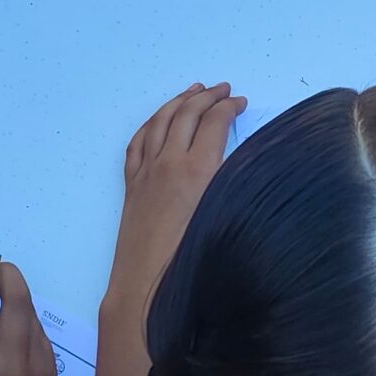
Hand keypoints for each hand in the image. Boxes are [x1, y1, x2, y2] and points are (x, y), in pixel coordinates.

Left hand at [109, 83, 243, 313]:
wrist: (144, 286)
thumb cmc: (190, 260)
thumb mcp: (224, 218)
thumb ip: (231, 183)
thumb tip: (243, 160)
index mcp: (197, 170)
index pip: (214, 123)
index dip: (229, 107)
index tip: (241, 102)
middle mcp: (169, 163)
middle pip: (187, 114)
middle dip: (206, 97)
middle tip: (223, 89)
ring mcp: (146, 172)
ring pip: (160, 122)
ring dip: (178, 102)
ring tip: (193, 91)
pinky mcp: (131, 185)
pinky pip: (139, 142)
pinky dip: (152, 124)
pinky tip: (158, 121)